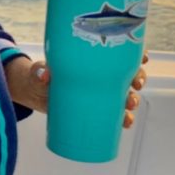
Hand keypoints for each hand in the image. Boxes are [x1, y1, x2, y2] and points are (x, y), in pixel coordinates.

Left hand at [5, 53, 149, 127]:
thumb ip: (40, 71)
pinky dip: (123, 119)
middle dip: (138, 78)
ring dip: (132, 100)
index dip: (135, 52)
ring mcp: (99, 92)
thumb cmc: (39, 74)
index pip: (119, 52)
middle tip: (135, 84)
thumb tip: (44, 74)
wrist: (33, 91)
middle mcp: (100, 74)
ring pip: (125, 94)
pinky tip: (125, 123)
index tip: (142, 57)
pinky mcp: (94, 108)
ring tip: (129, 107)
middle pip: (128, 73)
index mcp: (92, 59)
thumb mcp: (39, 71)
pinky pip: (114, 114)